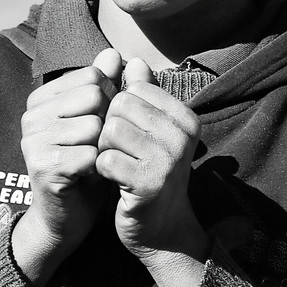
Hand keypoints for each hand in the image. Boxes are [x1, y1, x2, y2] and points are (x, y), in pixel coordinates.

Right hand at [11, 48, 121, 286]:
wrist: (66, 216)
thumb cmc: (85, 165)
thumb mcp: (98, 121)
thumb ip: (106, 86)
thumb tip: (115, 53)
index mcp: (42, 98)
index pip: (93, 76)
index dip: (109, 101)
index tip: (99, 126)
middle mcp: (31, 115)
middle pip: (94, 96)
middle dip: (107, 123)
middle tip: (96, 147)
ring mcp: (33, 140)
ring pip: (94, 126)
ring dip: (102, 148)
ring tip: (91, 162)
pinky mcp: (41, 166)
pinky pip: (89, 155)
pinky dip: (97, 169)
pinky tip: (87, 178)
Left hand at [96, 59, 208, 286]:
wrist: (161, 229)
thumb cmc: (149, 173)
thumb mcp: (149, 131)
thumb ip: (139, 95)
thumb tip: (129, 58)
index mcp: (185, 117)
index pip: (132, 90)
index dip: (118, 112)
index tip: (129, 137)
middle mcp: (181, 135)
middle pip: (119, 107)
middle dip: (108, 129)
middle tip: (120, 152)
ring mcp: (168, 159)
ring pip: (109, 131)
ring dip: (103, 150)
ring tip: (117, 165)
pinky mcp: (148, 183)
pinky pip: (105, 159)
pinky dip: (101, 170)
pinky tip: (113, 181)